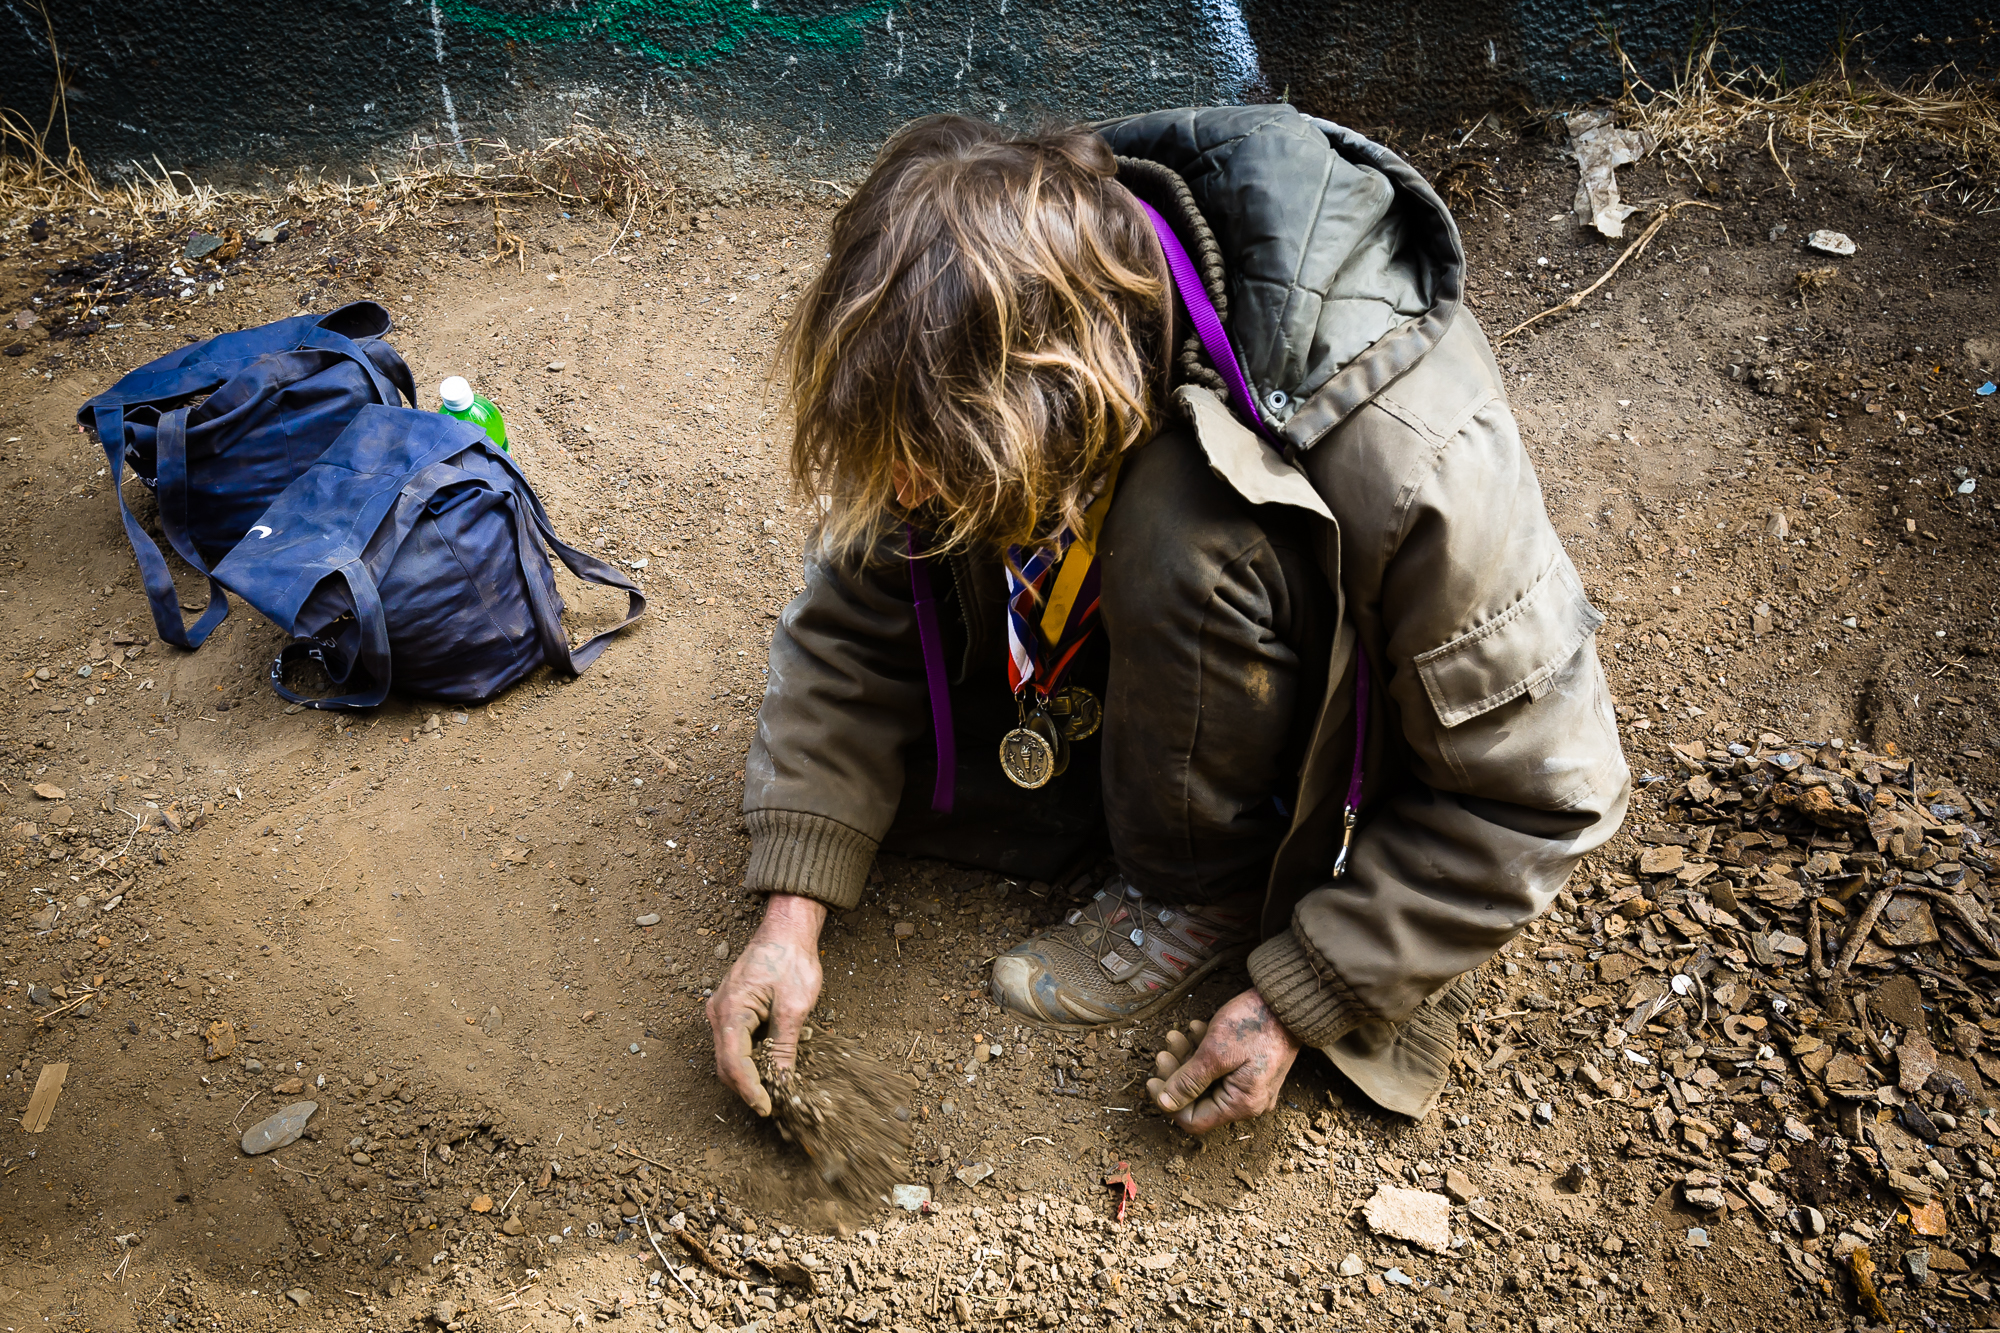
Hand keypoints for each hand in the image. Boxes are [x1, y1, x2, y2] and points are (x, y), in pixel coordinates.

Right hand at [706, 894, 826, 1115]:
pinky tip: (771, 1064)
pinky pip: (735, 1042)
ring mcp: (722, 1010)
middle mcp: (719, 1012)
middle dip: (747, 1087)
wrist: (786, 929)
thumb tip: (782, 1082)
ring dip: (749, 1075)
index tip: (767, 1108)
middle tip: (773, 1105)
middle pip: (726, 1064)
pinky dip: (750, 1058)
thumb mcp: (794, 1007)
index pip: (734, 1063)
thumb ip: (784, 1047)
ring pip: (729, 1055)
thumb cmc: (791, 960)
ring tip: (774, 1088)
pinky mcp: (732, 1009)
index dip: (749, 1090)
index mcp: (731, 1010)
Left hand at [1146, 987, 1301, 1133]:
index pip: (1193, 1120)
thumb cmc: (1255, 1024)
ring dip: (1189, 1056)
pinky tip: (1198, 1029)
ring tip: (1179, 1032)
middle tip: (1166, 1048)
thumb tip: (1165, 1104)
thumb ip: (1188, 1081)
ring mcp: (1251, 1085)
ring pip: (1207, 1080)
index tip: (1153, 1077)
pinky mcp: (1251, 1068)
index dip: (1169, 1101)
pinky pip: (1221, 1068)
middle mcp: (1248, 1102)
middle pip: (1198, 1099)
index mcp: (1241, 1105)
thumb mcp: (1215, 1052)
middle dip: (1178, 1072)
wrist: (1288, 1000)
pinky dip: (1205, 1051)